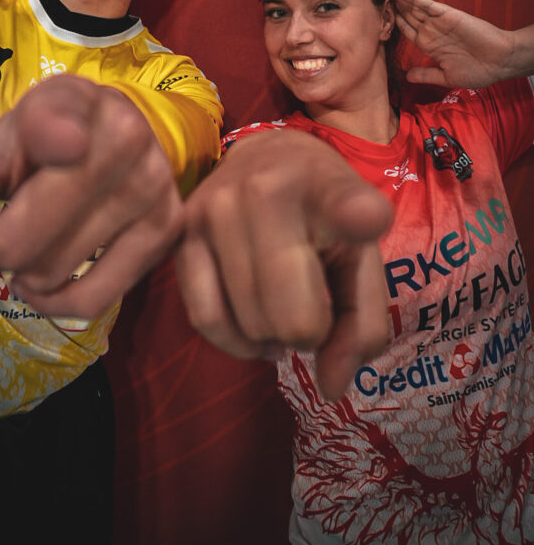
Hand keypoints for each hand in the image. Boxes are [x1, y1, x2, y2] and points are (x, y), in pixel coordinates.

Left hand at [0, 75, 182, 316]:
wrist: (125, 129)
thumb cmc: (43, 143)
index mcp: (69, 104)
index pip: (58, 126)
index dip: (55, 137)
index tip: (66, 143)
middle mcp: (121, 141)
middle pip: (19, 242)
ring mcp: (150, 188)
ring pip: (50, 275)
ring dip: (22, 275)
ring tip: (34, 242)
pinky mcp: (167, 230)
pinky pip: (92, 302)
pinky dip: (53, 304)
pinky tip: (46, 281)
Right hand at [175, 130, 391, 399]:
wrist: (266, 157)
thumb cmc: (325, 217)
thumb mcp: (362, 257)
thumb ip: (363, 325)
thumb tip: (328, 386)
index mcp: (326, 187)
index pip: (344, 204)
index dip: (357, 216)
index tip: (365, 218)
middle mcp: (264, 191)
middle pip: (292, 317)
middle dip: (308, 331)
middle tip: (311, 302)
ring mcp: (214, 209)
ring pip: (248, 324)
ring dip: (270, 336)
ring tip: (281, 307)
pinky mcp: (179, 231)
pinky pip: (203, 318)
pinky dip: (233, 340)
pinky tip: (253, 326)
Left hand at [389, 0, 516, 87]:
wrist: (499, 62)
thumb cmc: (477, 71)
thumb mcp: (446, 77)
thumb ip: (426, 74)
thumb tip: (407, 76)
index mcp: (429, 46)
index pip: (406, 31)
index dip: (393, 24)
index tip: (378, 19)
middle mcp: (431, 32)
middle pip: (407, 17)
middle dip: (393, 9)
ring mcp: (438, 22)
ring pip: (414, 8)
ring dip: (400, 0)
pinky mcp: (447, 15)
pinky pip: (427, 4)